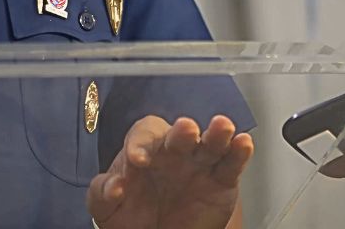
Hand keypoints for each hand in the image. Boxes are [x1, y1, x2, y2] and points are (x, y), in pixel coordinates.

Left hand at [88, 115, 253, 228]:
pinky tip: (242, 143)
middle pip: (179, 133)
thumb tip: (114, 186)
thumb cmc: (130, 217)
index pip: (143, 135)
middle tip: (185, 130)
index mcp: (144, 150)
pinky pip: (231, 163)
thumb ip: (102, 191)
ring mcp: (199, 164)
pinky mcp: (221, 181)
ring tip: (222, 126)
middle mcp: (173, 153)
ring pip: (210, 141)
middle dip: (182, 131)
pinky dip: (239, 152)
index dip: (140, 143)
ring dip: (217, 132)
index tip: (137, 160)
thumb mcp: (105, 205)